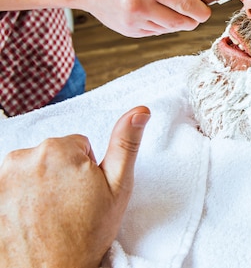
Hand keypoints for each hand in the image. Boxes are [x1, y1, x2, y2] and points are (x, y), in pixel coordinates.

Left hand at [0, 106, 149, 267]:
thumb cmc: (85, 235)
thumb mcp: (117, 187)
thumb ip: (126, 142)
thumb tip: (140, 111)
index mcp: (58, 150)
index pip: (78, 145)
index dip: (86, 170)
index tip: (85, 193)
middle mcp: (24, 158)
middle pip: (52, 156)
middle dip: (62, 175)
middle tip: (71, 206)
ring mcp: (3, 178)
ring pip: (31, 170)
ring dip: (40, 186)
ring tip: (51, 215)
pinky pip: (12, 186)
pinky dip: (20, 199)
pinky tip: (31, 219)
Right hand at [77, 0, 210, 37]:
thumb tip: (200, 1)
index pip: (185, 5)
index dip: (201, 11)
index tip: (207, 11)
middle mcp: (141, 4)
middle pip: (181, 22)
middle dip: (192, 19)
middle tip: (196, 13)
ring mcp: (133, 21)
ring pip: (169, 28)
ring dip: (176, 21)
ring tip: (169, 7)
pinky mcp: (129, 31)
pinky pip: (156, 31)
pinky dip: (161, 24)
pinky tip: (154, 12)